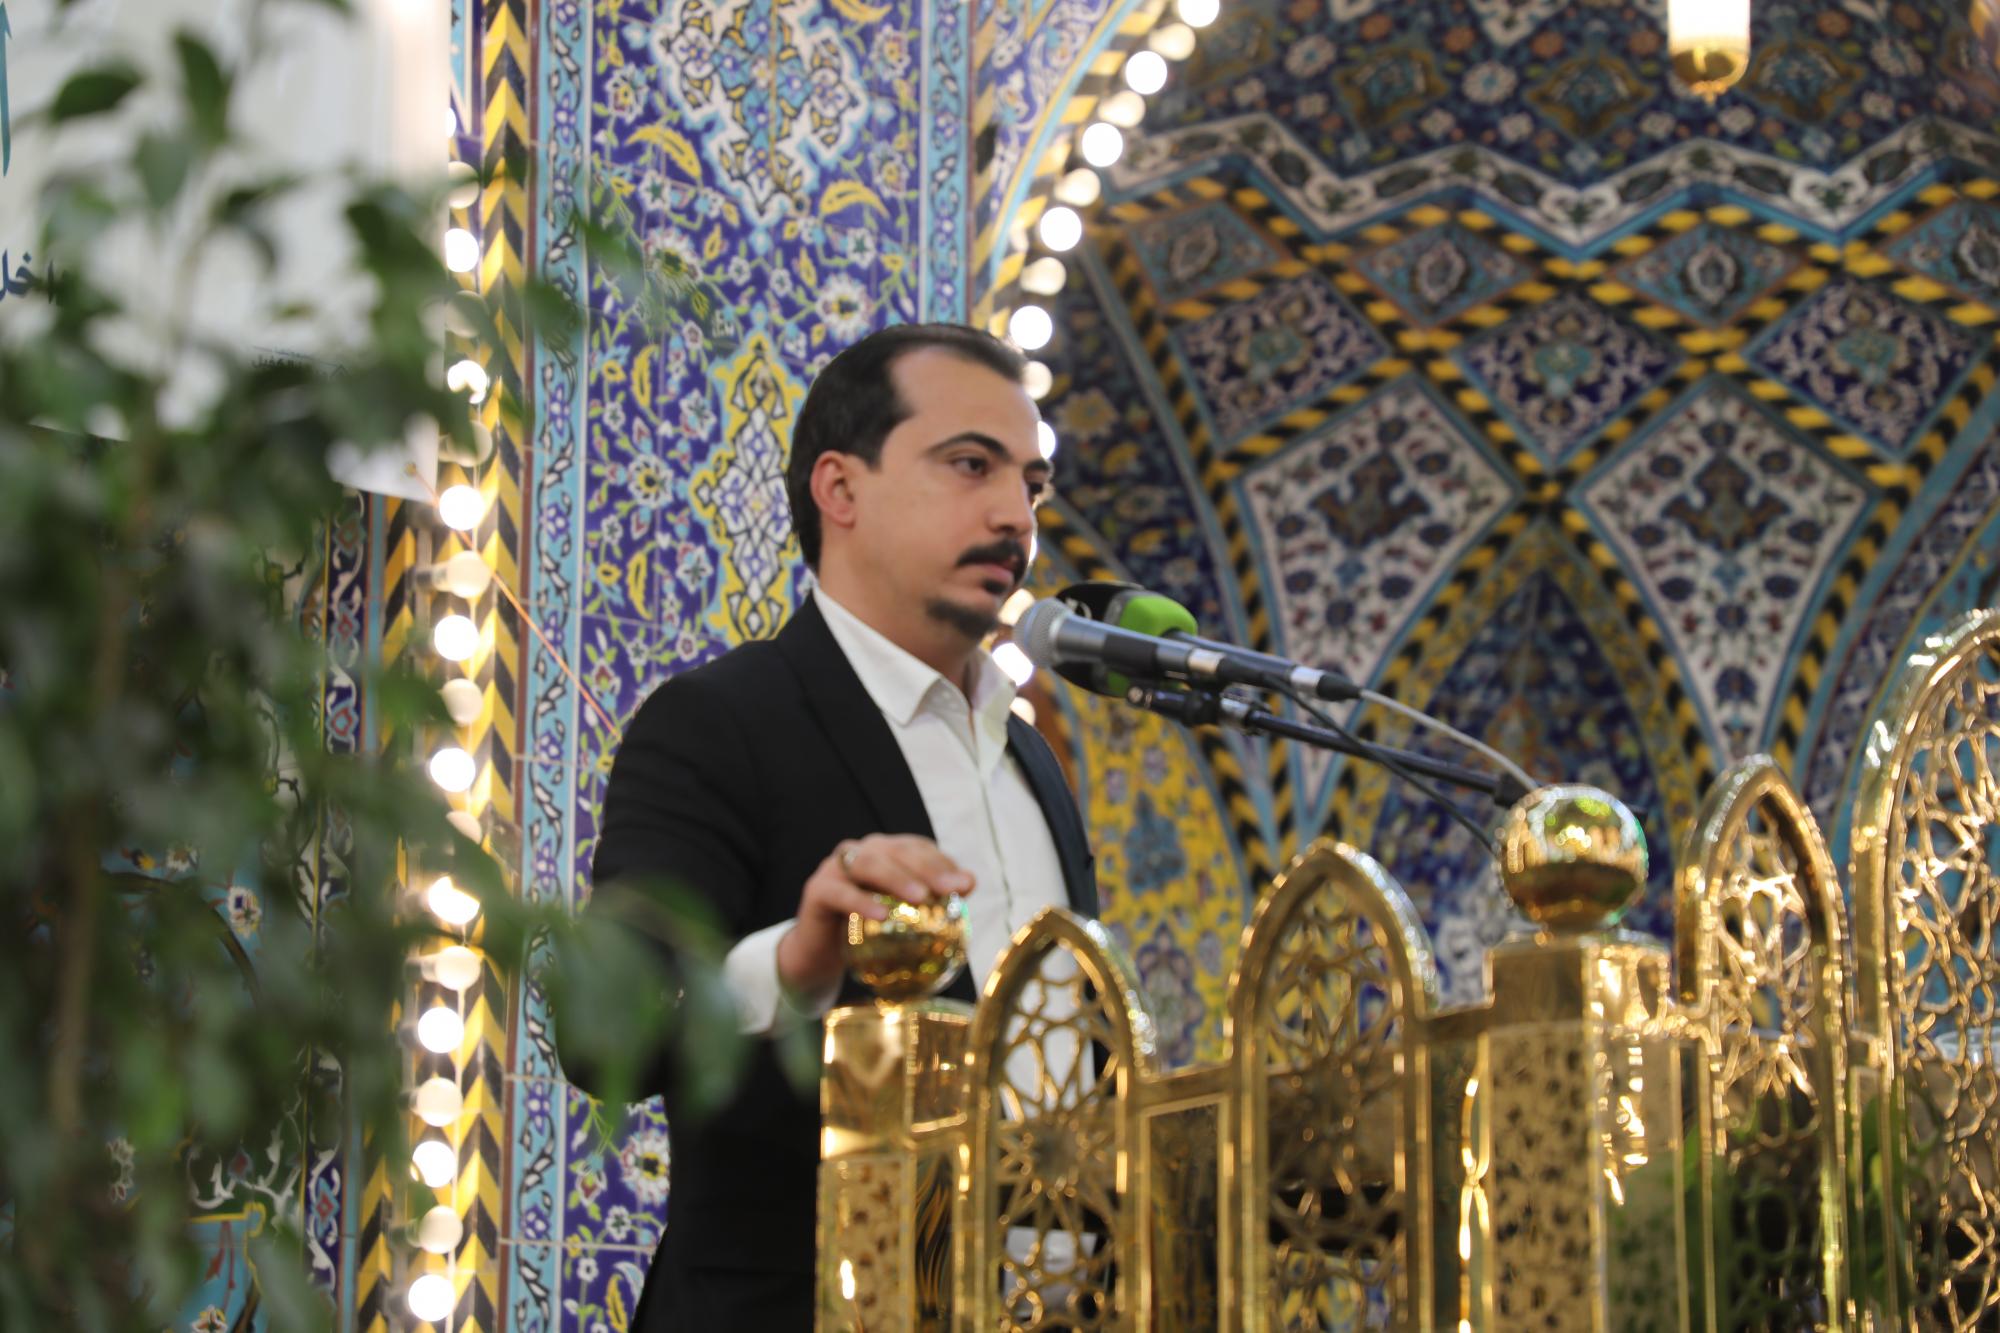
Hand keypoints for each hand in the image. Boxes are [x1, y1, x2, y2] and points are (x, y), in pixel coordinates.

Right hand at [775, 835, 973, 996]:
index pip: (917, 848)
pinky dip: (861, 901)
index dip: (942, 861)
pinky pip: (839, 892)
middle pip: (896, 851)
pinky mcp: (817, 889)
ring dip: (897, 878)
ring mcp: (835, 867)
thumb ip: (932, 898)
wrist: (820, 954)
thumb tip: (970, 883)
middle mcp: (860, 851)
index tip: (965, 884)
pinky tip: (881, 915)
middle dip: (927, 867)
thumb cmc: (865, 933)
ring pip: (868, 863)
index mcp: (884, 853)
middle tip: (952, 889)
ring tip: (921, 897)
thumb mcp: (900, 917)